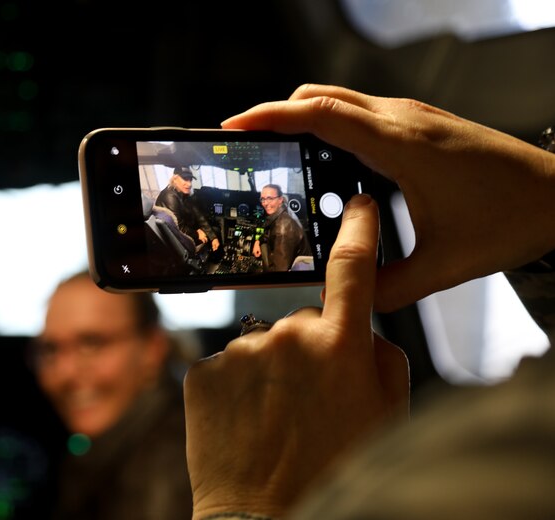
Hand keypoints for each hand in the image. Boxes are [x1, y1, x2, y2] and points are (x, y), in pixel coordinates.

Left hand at [184, 195, 408, 518]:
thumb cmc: (331, 470)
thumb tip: (360, 330)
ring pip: (263, 344)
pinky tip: (243, 420)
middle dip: (308, 350)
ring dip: (269, 370)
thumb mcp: (383, 416)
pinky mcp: (203, 368)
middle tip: (307, 402)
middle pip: (303, 321)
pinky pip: (228, 362)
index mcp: (340, 343)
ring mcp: (240, 349)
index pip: (354, 267)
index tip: (361, 204)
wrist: (261, 517)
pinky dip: (236, 384)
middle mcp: (288, 335)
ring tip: (271, 420)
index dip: (359, 229)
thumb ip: (379, 358)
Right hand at [222, 84, 554, 311]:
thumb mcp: (444, 265)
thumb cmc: (512, 218)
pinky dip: (331, 129)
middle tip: (249, 146)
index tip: (234, 128)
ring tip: (281, 157)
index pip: (319, 114)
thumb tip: (349, 299)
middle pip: (320, 96)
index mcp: (400, 144)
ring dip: (304, 120)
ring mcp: (412, 117)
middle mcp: (402, 120)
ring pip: (339, 101)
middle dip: (276, 115)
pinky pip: (361, 114)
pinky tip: (329, 166)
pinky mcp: (419, 125)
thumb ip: (387, 288)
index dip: (269, 117)